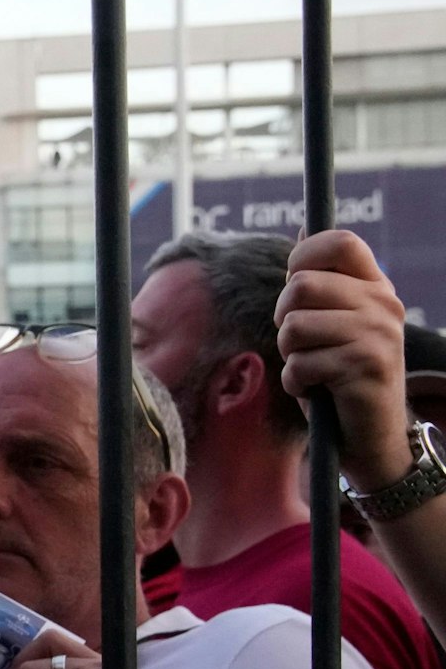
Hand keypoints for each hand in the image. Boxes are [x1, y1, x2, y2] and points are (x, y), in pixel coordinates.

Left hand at [276, 230, 411, 490]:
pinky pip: (299, 364)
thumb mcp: (334, 323)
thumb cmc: (341, 376)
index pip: (340, 242)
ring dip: (290, 354)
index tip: (295, 284)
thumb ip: (321, 284)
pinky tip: (318, 390)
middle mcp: (383, 305)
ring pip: (294, 326)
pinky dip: (297, 382)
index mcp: (376, 288)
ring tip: (313, 367)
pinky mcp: (365, 368)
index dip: (303, 257)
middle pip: (300, 286)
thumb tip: (302, 232)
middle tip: (302, 343)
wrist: (371, 436)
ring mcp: (378, 335)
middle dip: (284, 318)